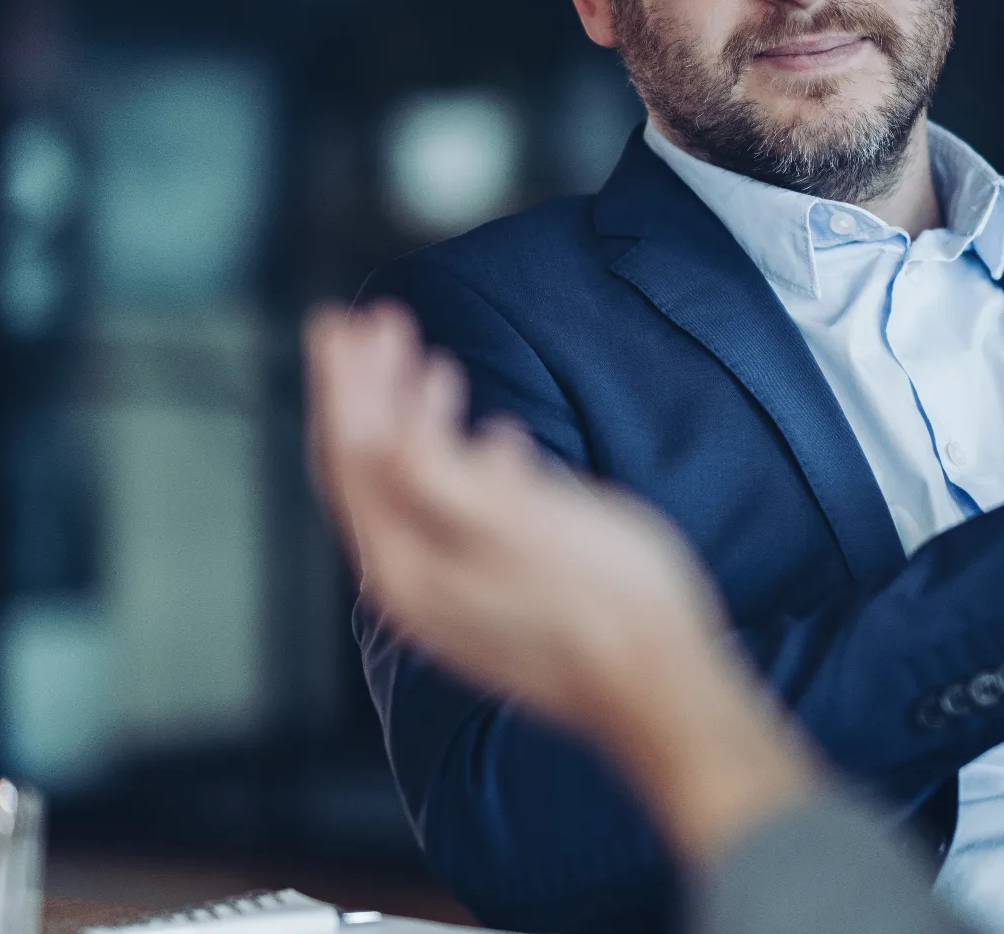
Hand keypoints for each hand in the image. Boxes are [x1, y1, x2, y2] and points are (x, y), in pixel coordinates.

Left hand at [306, 302, 816, 861]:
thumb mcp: (521, 522)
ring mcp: (451, 593)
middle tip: (374, 321)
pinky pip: (453, 513)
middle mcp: (412, 584)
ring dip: (413, 417)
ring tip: (431, 364)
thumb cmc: (605, 600)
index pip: (352, 454)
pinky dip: (460, 462)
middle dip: (368, 389)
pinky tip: (493, 438)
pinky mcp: (492, 594)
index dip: (345, 380)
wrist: (660, 684)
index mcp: (406, 565)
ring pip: (410, 486)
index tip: (343, 319)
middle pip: (368, 468)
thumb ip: (440, 476)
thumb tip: (385, 428)